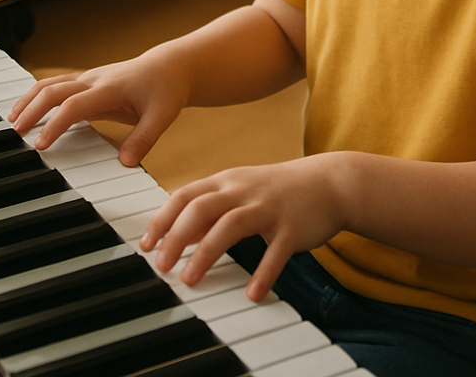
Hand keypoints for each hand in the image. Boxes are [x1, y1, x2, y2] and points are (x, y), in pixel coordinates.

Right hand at [8, 52, 189, 166]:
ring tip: (12, 121)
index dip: (55, 124)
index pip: (74, 105)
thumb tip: (125, 163)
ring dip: (29, 99)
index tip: (40, 146)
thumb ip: (144, 139)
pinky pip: (56, 85)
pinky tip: (26, 109)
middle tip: (14, 134)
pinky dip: (37, 95)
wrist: (168, 67)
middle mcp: (95, 80)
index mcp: (110, 88)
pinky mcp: (86, 82)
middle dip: (31, 110)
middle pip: (53, 90)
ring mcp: (89, 78)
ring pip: (50, 83)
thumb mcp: (163, 116)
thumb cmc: (165, 90)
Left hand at [139, 158, 344, 301]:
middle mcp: (244, 191)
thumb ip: (210, 210)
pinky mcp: (292, 227)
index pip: (186, 195)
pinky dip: (262, 273)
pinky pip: (275, 252)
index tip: (145, 244)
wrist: (329, 183)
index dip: (163, 219)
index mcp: (227, 182)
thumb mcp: (240, 192)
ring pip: (231, 225)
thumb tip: (176, 233)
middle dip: (176, 237)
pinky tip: (251, 293)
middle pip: (201, 208)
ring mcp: (268, 207)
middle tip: (161, 265)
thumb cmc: (277, 190)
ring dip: (206, 253)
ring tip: (190, 279)